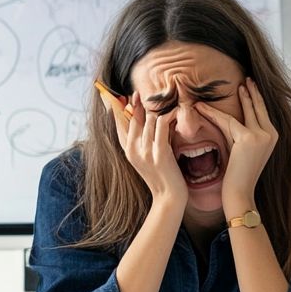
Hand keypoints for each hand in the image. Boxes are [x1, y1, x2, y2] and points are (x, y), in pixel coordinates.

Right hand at [102, 90, 186, 207]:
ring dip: (160, 114)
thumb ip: (140, 139)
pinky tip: (175, 114)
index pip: (117, 123)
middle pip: (133, 117)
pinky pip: (162, 124)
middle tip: (140, 94)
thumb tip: (140, 117)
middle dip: (137, 104)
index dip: (115, 107)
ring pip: (150, 119)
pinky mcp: (159, 153)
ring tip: (169, 113)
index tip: (117, 94)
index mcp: (128, 150)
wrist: (169, 197)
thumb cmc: (160, 174)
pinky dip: (169, 116)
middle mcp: (133, 150)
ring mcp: (146, 152)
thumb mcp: (145, 156)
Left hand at [196, 78, 278, 211]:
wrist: (240, 192)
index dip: (254, 100)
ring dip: (231, 99)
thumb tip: (229, 119)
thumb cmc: (238, 175)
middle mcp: (270, 134)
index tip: (248, 88)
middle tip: (245, 79)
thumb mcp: (242, 149)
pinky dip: (212, 114)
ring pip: (241, 113)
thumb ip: (239, 132)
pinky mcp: (248, 138)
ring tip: (225, 87)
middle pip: (257, 107)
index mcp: (272, 136)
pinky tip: (201, 107)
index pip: (261, 113)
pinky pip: (228, 121)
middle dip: (250, 92)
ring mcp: (262, 135)